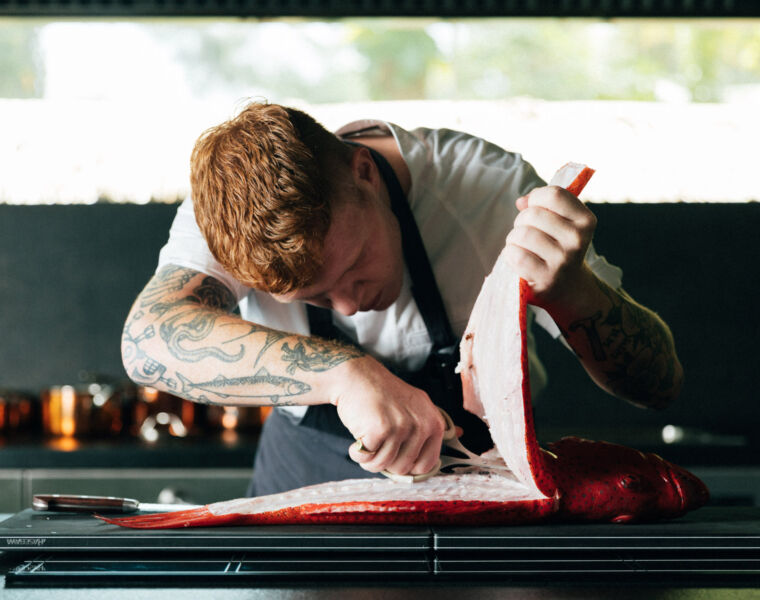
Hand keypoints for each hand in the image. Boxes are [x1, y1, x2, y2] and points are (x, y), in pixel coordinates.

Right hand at [330, 355, 445, 476]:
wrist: (357, 375)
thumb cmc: (384, 394)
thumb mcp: (417, 405)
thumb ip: (433, 423)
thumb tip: (461, 434)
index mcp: (434, 422)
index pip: (426, 465)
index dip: (407, 465)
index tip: (396, 455)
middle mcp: (421, 425)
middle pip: (403, 469)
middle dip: (385, 461)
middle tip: (378, 441)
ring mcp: (401, 427)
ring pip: (383, 465)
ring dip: (369, 458)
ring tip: (367, 437)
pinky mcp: (380, 429)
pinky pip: (366, 458)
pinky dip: (357, 452)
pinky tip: (358, 436)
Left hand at [505, 185, 596, 310]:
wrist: (567, 286)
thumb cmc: (557, 247)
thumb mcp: (559, 222)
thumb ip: (541, 204)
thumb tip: (521, 202)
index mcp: (585, 220)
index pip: (553, 195)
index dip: (537, 199)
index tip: (536, 209)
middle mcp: (577, 240)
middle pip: (532, 214)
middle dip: (522, 221)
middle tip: (528, 234)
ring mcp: (563, 260)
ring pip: (522, 234)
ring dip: (514, 239)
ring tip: (523, 247)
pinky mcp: (546, 278)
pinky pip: (516, 255)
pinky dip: (510, 255)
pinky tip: (520, 260)